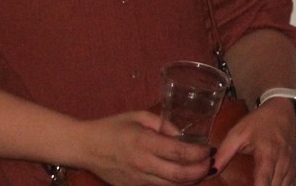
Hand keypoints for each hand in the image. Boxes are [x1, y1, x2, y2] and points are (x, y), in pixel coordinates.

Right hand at [71, 110, 210, 185]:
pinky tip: (181, 178)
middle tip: (210, 164)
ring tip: (201, 172)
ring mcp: (136, 179)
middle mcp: (142, 164)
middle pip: (178, 175)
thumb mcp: (139, 116)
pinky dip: (172, 184)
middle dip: (199, 172)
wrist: (84, 147)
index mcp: (144, 142)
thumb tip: (182, 134)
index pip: (179, 152)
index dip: (199, 153)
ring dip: (189, 181)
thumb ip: (164, 124)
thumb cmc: (112, 127)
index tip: (209, 149)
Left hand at [211, 100, 295, 185]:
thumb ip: (224, 153)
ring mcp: (290, 164)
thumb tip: (210, 172)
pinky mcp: (293, 164)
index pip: (263, 182)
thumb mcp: (238, 133)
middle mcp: (282, 162)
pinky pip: (290, 182)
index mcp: (267, 154)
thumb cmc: (259, 121)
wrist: (284, 108)